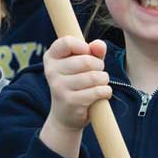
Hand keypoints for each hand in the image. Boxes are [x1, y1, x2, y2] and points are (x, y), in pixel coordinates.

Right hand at [39, 37, 110, 157]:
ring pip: (94, 77)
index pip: (67, 42)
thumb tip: (99, 45)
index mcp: (51, 57)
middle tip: (98, 73)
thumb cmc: (77, 83)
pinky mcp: (70, 101)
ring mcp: (59, 87)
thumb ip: (93, 51)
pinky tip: (102, 93)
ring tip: (100, 83)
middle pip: (86, 61)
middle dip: (99, 66)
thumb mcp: (83, 65)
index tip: (87, 53)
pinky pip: (97, 91)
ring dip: (104, 80)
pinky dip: (106, 91)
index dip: (83, 46)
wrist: (65, 115)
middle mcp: (51, 71)